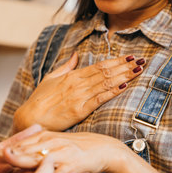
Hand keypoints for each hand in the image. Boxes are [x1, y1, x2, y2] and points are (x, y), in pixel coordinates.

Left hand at [1, 131, 161, 172]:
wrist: (104, 148)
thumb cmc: (79, 147)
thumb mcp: (57, 143)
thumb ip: (40, 145)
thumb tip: (20, 149)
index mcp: (45, 137)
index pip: (21, 144)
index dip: (5, 150)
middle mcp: (51, 143)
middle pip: (24, 151)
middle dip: (6, 157)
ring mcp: (60, 152)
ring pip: (36, 161)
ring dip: (21, 164)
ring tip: (8, 166)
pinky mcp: (70, 163)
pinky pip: (56, 172)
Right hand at [13, 54, 145, 131]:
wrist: (30, 118)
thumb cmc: (39, 99)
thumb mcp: (51, 78)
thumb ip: (66, 66)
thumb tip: (76, 54)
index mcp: (72, 75)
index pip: (99, 65)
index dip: (116, 61)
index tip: (130, 57)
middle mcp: (77, 83)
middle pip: (106, 72)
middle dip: (125, 66)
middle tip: (141, 60)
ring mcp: (79, 97)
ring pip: (106, 83)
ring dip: (124, 76)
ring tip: (139, 70)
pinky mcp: (79, 110)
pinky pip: (99, 99)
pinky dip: (113, 91)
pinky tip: (125, 85)